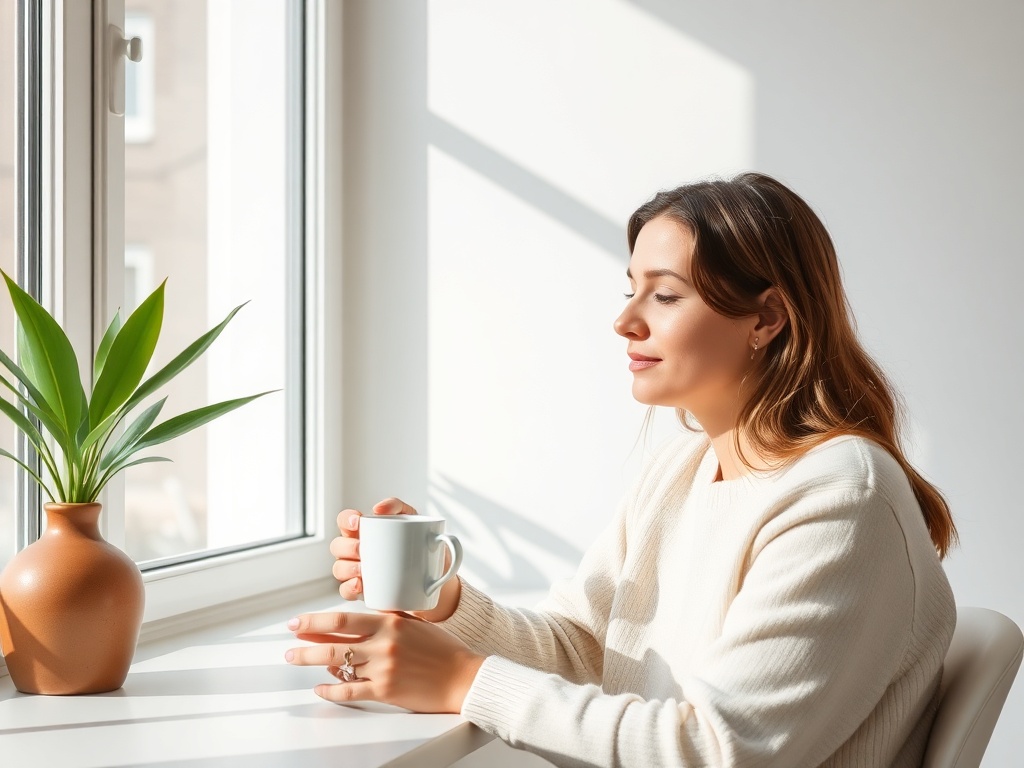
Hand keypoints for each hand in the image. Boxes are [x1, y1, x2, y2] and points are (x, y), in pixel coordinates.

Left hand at [284, 611, 485, 712]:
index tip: (298, 621)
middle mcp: (384, 643)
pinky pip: (350, 691)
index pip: (343, 619)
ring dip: (312, 662)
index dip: (315, 621)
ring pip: (339, 665)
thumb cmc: (441, 650)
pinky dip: (331, 690)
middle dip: (305, 640)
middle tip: (289, 639)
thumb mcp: (414, 623)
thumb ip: (388, 617)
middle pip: (334, 641)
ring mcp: (383, 668)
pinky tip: (320, 687)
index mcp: (390, 622)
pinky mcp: (386, 691)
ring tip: (295, 659)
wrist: (463, 677)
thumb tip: (360, 615)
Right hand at [331, 498, 416, 600]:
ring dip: (347, 568)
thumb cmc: (417, 541)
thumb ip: (396, 505)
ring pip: (338, 568)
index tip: (357, 522)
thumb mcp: (411, 518)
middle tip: (361, 548)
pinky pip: (346, 591)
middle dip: (346, 547)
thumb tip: (380, 508)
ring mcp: (357, 570)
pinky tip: (359, 585)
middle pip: (337, 546)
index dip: (345, 520)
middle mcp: (356, 549)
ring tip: (362, 569)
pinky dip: (349, 588)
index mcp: (364, 530)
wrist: (432, 570)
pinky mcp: (362, 590)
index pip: (344, 520)